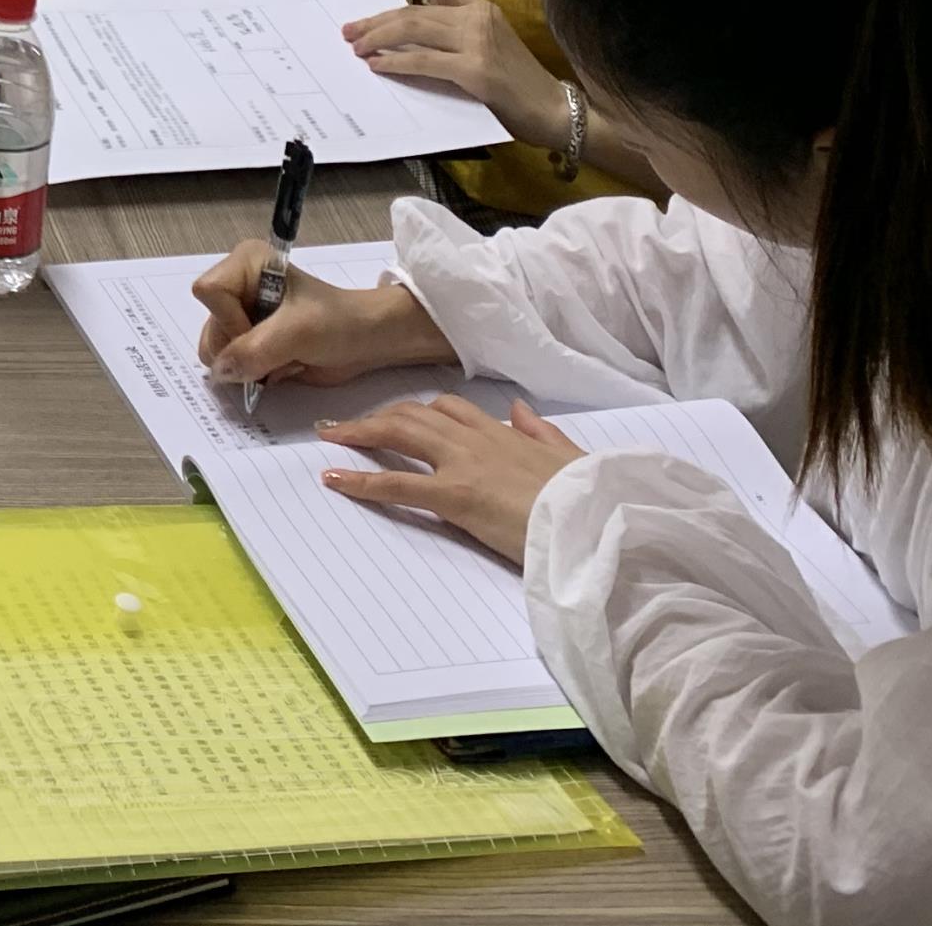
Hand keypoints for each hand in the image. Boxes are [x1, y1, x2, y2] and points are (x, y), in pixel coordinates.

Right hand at [190, 251, 452, 392]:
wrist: (368, 341)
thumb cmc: (339, 323)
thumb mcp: (298, 333)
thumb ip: (255, 350)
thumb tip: (219, 372)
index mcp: (246, 264)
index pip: (210, 292)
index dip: (230, 320)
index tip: (264, 332)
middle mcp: (238, 285)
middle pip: (209, 325)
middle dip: (239, 350)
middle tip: (275, 353)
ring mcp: (242, 315)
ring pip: (216, 350)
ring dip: (248, 366)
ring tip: (281, 360)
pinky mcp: (250, 340)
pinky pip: (230, 365)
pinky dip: (253, 374)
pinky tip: (279, 366)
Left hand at [315, 395, 585, 567]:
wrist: (600, 522)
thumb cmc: (589, 499)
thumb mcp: (569, 456)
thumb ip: (541, 432)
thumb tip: (520, 410)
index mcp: (506, 434)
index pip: (452, 410)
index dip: (419, 411)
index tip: (396, 415)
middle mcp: (479, 440)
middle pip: (417, 413)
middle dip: (379, 416)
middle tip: (346, 425)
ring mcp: (464, 464)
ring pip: (401, 433)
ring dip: (361, 432)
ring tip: (331, 437)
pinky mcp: (456, 496)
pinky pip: (397, 484)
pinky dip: (360, 480)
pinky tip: (334, 480)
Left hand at [349, 0, 565, 142]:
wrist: (554, 108)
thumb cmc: (518, 83)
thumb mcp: (485, 47)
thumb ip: (452, 37)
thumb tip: (405, 39)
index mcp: (480, 7)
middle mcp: (477, 17)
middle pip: (413, 11)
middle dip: (376, 20)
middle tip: (348, 30)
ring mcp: (477, 41)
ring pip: (413, 31)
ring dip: (378, 39)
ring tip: (357, 47)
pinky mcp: (474, 70)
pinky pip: (423, 62)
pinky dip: (396, 63)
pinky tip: (378, 66)